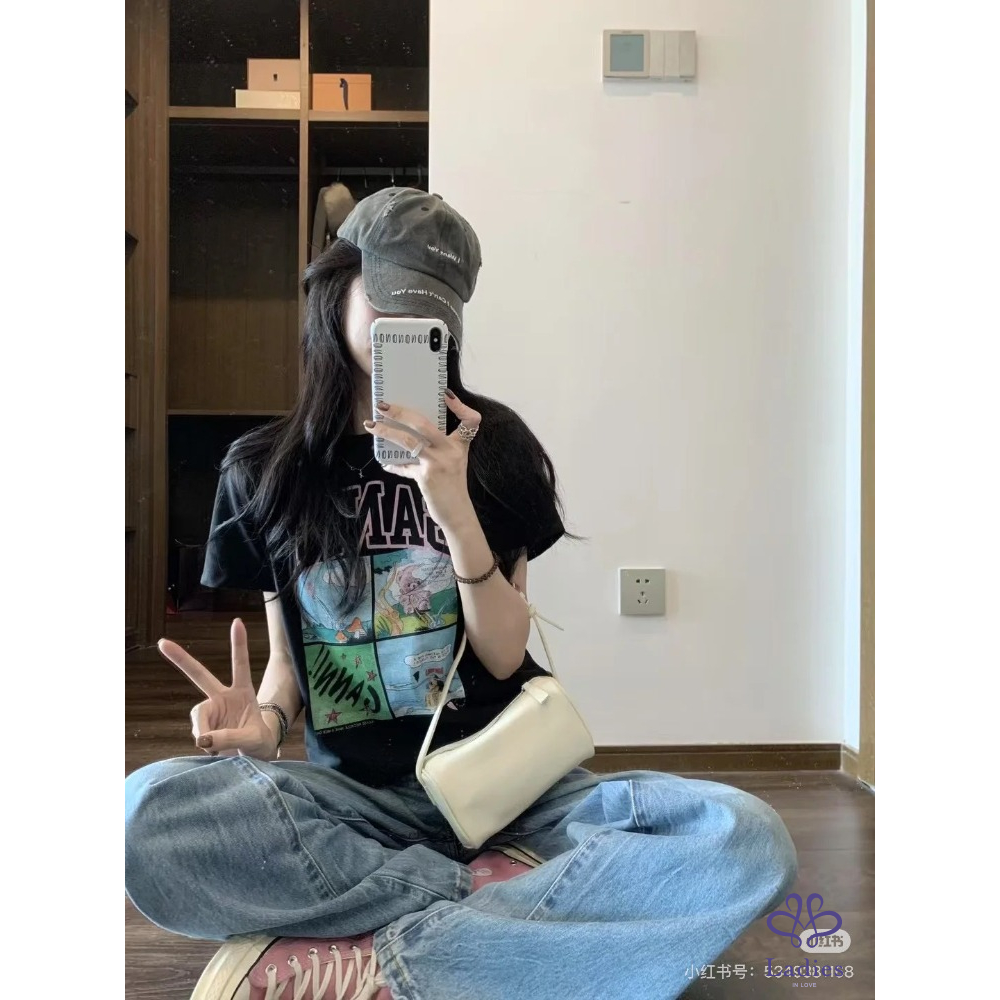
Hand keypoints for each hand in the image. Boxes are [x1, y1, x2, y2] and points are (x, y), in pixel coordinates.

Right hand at [156, 618, 277, 759]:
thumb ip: (230, 737)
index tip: (237, 622)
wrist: (254, 756)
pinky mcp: (204, 726)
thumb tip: (202, 739)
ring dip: (203, 731)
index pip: (240, 665)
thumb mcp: (253, 740)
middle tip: (162, 642)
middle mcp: (224, 696)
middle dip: (181, 659)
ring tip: (217, 747)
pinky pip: (197, 733)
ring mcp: (212, 710)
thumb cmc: (259, 742)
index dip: (238, 644)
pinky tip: (213, 750)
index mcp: (243, 692)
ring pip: (197, 716)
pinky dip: (203, 743)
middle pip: (199, 675)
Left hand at [365, 391, 481, 532]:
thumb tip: (409, 435)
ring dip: (386, 432)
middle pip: (423, 424)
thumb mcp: (452, 463)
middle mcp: (451, 451)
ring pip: (407, 441)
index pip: (471, 420)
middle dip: (400, 412)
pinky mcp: (426, 476)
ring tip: (371, 426)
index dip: (461, 406)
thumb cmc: (453, 486)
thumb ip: (437, 449)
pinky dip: (393, 465)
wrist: (457, 514)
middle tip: (382, 405)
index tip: (446, 394)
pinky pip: (404, 466)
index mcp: (460, 445)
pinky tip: (385, 464)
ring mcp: (438, 463)